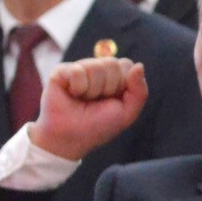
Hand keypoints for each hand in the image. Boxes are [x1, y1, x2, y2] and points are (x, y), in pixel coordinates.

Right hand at [26, 51, 147, 158]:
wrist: (71, 137)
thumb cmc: (98, 125)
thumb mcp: (127, 112)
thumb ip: (139, 90)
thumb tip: (139, 65)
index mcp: (115, 76)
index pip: (126, 65)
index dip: (122, 84)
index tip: (113, 100)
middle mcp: (97, 68)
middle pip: (112, 63)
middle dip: (108, 87)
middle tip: (96, 101)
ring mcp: (79, 68)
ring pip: (96, 66)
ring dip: (92, 90)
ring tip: (83, 100)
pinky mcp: (61, 71)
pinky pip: (77, 71)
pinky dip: (78, 87)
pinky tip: (72, 94)